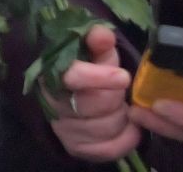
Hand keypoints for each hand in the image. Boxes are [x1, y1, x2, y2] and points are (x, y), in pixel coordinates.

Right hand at [47, 24, 139, 163]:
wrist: (73, 97)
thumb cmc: (89, 70)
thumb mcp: (95, 52)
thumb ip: (99, 41)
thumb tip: (103, 34)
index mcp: (53, 73)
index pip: (71, 77)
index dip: (98, 77)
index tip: (123, 77)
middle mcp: (53, 104)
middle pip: (93, 105)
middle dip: (115, 97)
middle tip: (121, 89)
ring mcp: (64, 129)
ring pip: (104, 128)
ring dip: (122, 117)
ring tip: (121, 106)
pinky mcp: (76, 148)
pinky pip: (109, 148)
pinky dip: (126, 138)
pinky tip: (128, 127)